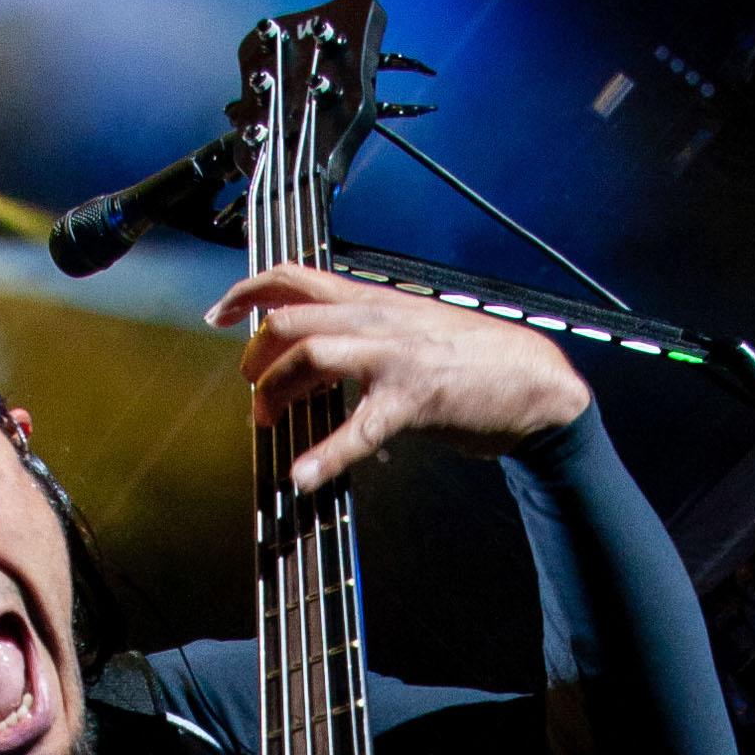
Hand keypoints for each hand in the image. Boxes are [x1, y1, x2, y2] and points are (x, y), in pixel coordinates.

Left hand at [205, 263, 589, 492]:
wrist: (536, 381)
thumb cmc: (473, 361)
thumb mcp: (413, 330)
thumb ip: (366, 333)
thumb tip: (320, 354)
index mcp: (375, 301)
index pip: (296, 277)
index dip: (248, 291)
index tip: (218, 313)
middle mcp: (379, 319)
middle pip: (290, 321)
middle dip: (255, 359)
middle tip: (253, 392)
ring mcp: (395, 357)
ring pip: (311, 358)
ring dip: (275, 393)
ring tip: (269, 422)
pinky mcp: (415, 400)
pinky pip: (359, 429)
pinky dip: (325, 456)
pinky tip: (302, 476)